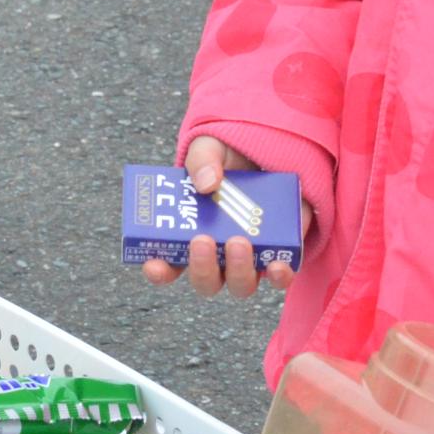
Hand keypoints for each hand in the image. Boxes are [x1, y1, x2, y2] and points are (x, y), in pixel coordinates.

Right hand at [141, 137, 313, 298]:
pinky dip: (278, 275)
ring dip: (237, 270)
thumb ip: (202, 160)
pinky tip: (277, 264)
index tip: (153, 264)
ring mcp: (249, 258)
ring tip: (238, 241)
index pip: (167, 265)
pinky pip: (279, 276)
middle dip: (202, 267)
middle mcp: (219, 255)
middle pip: (206, 281)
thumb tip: (207, 182)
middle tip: (202, 240)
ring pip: (240, 284)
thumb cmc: (228, 158)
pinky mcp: (279, 252)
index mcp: (190, 234)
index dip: (158, 270)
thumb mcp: (209, 148)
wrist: (267, 154)